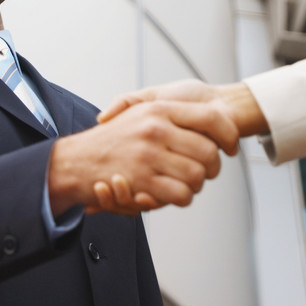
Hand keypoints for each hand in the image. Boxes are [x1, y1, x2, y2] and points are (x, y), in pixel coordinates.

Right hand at [93, 81, 266, 212]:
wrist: (75, 160)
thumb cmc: (112, 136)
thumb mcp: (137, 107)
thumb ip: (168, 107)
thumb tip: (210, 115)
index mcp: (160, 109)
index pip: (212, 118)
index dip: (229, 135)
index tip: (230, 147)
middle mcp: (157, 129)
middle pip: (209, 152)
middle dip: (213, 166)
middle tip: (207, 171)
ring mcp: (149, 155)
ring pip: (198, 175)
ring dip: (197, 184)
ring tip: (188, 183)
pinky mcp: (142, 180)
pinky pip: (181, 194)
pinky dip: (183, 198)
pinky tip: (175, 194)